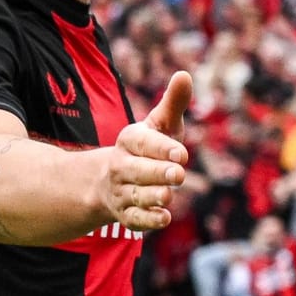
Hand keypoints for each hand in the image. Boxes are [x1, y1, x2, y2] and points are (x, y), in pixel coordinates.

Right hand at [99, 71, 191, 231]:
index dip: (161, 148)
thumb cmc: (147, 148)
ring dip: (152, 196)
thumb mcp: (159, 125)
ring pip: (136, 195)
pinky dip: (148, 220)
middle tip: (178, 173)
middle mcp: (122, 166)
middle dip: (157, 172)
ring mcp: (122, 191)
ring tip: (169, 195)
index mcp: (130, 140)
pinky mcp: (126, 214)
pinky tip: (164, 218)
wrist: (111, 181)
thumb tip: (184, 74)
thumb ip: (173, 103)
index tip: (182, 153)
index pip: (143, 142)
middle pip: (137, 170)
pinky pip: (134, 219)